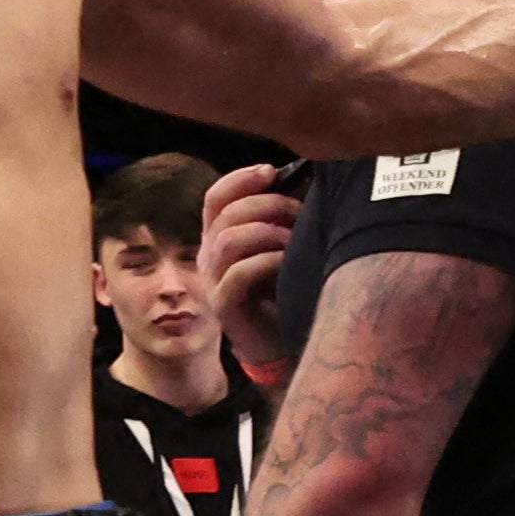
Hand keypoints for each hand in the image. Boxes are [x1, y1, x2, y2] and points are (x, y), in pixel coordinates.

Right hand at [200, 163, 301, 379]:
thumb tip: (305, 183)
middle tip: (299, 212)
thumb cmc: (281, 290)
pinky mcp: (223, 305)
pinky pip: (238, 274)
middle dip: (266, 205)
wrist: (275, 344)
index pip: (216, 197)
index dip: (240, 179)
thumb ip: (281, 219)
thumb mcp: (279, 247)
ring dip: (267, 232)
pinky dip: (266, 261)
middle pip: (226, 214)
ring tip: (296, 239)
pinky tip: (288, 262)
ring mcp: (212, 281)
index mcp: (218, 236)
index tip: (271, 171)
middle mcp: (208, 255)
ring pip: (228, 241)